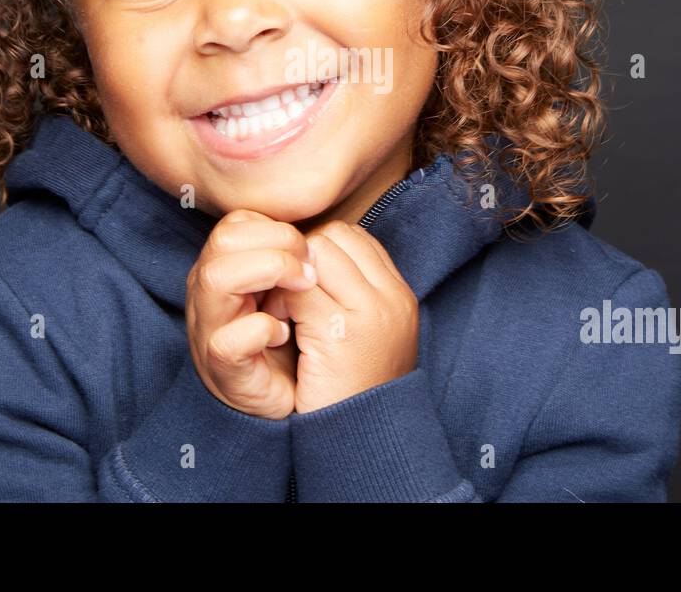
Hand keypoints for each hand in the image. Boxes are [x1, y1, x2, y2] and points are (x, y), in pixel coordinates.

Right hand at [185, 209, 316, 419]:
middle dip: (277, 246)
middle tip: (309, 273)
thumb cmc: (292, 341)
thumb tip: (315, 233)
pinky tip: (284, 335)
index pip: (236, 223)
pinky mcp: (221, 367)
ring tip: (301, 295)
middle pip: (223, 240)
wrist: (290, 403)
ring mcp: (209, 329)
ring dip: (269, 274)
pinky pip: (228, 339)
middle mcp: (208, 294)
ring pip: (216, 278)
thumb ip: (289, 259)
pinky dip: (262, 330)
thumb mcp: (290, 291)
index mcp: (224, 269)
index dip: (277, 229)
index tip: (310, 252)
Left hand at [263, 220, 418, 413]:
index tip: (305, 286)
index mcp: (399, 295)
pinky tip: (282, 331)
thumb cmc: (356, 389)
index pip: (354, 238)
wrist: (364, 442)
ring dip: (290, 279)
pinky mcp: (340, 331)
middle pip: (334, 238)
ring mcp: (369, 312)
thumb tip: (315, 254)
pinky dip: (281, 304)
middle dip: (303, 259)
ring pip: (316, 255)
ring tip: (286, 314)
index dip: (321, 254)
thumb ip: (355, 293)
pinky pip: (299, 292)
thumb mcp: (369, 333)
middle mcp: (390, 297)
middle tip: (290, 297)